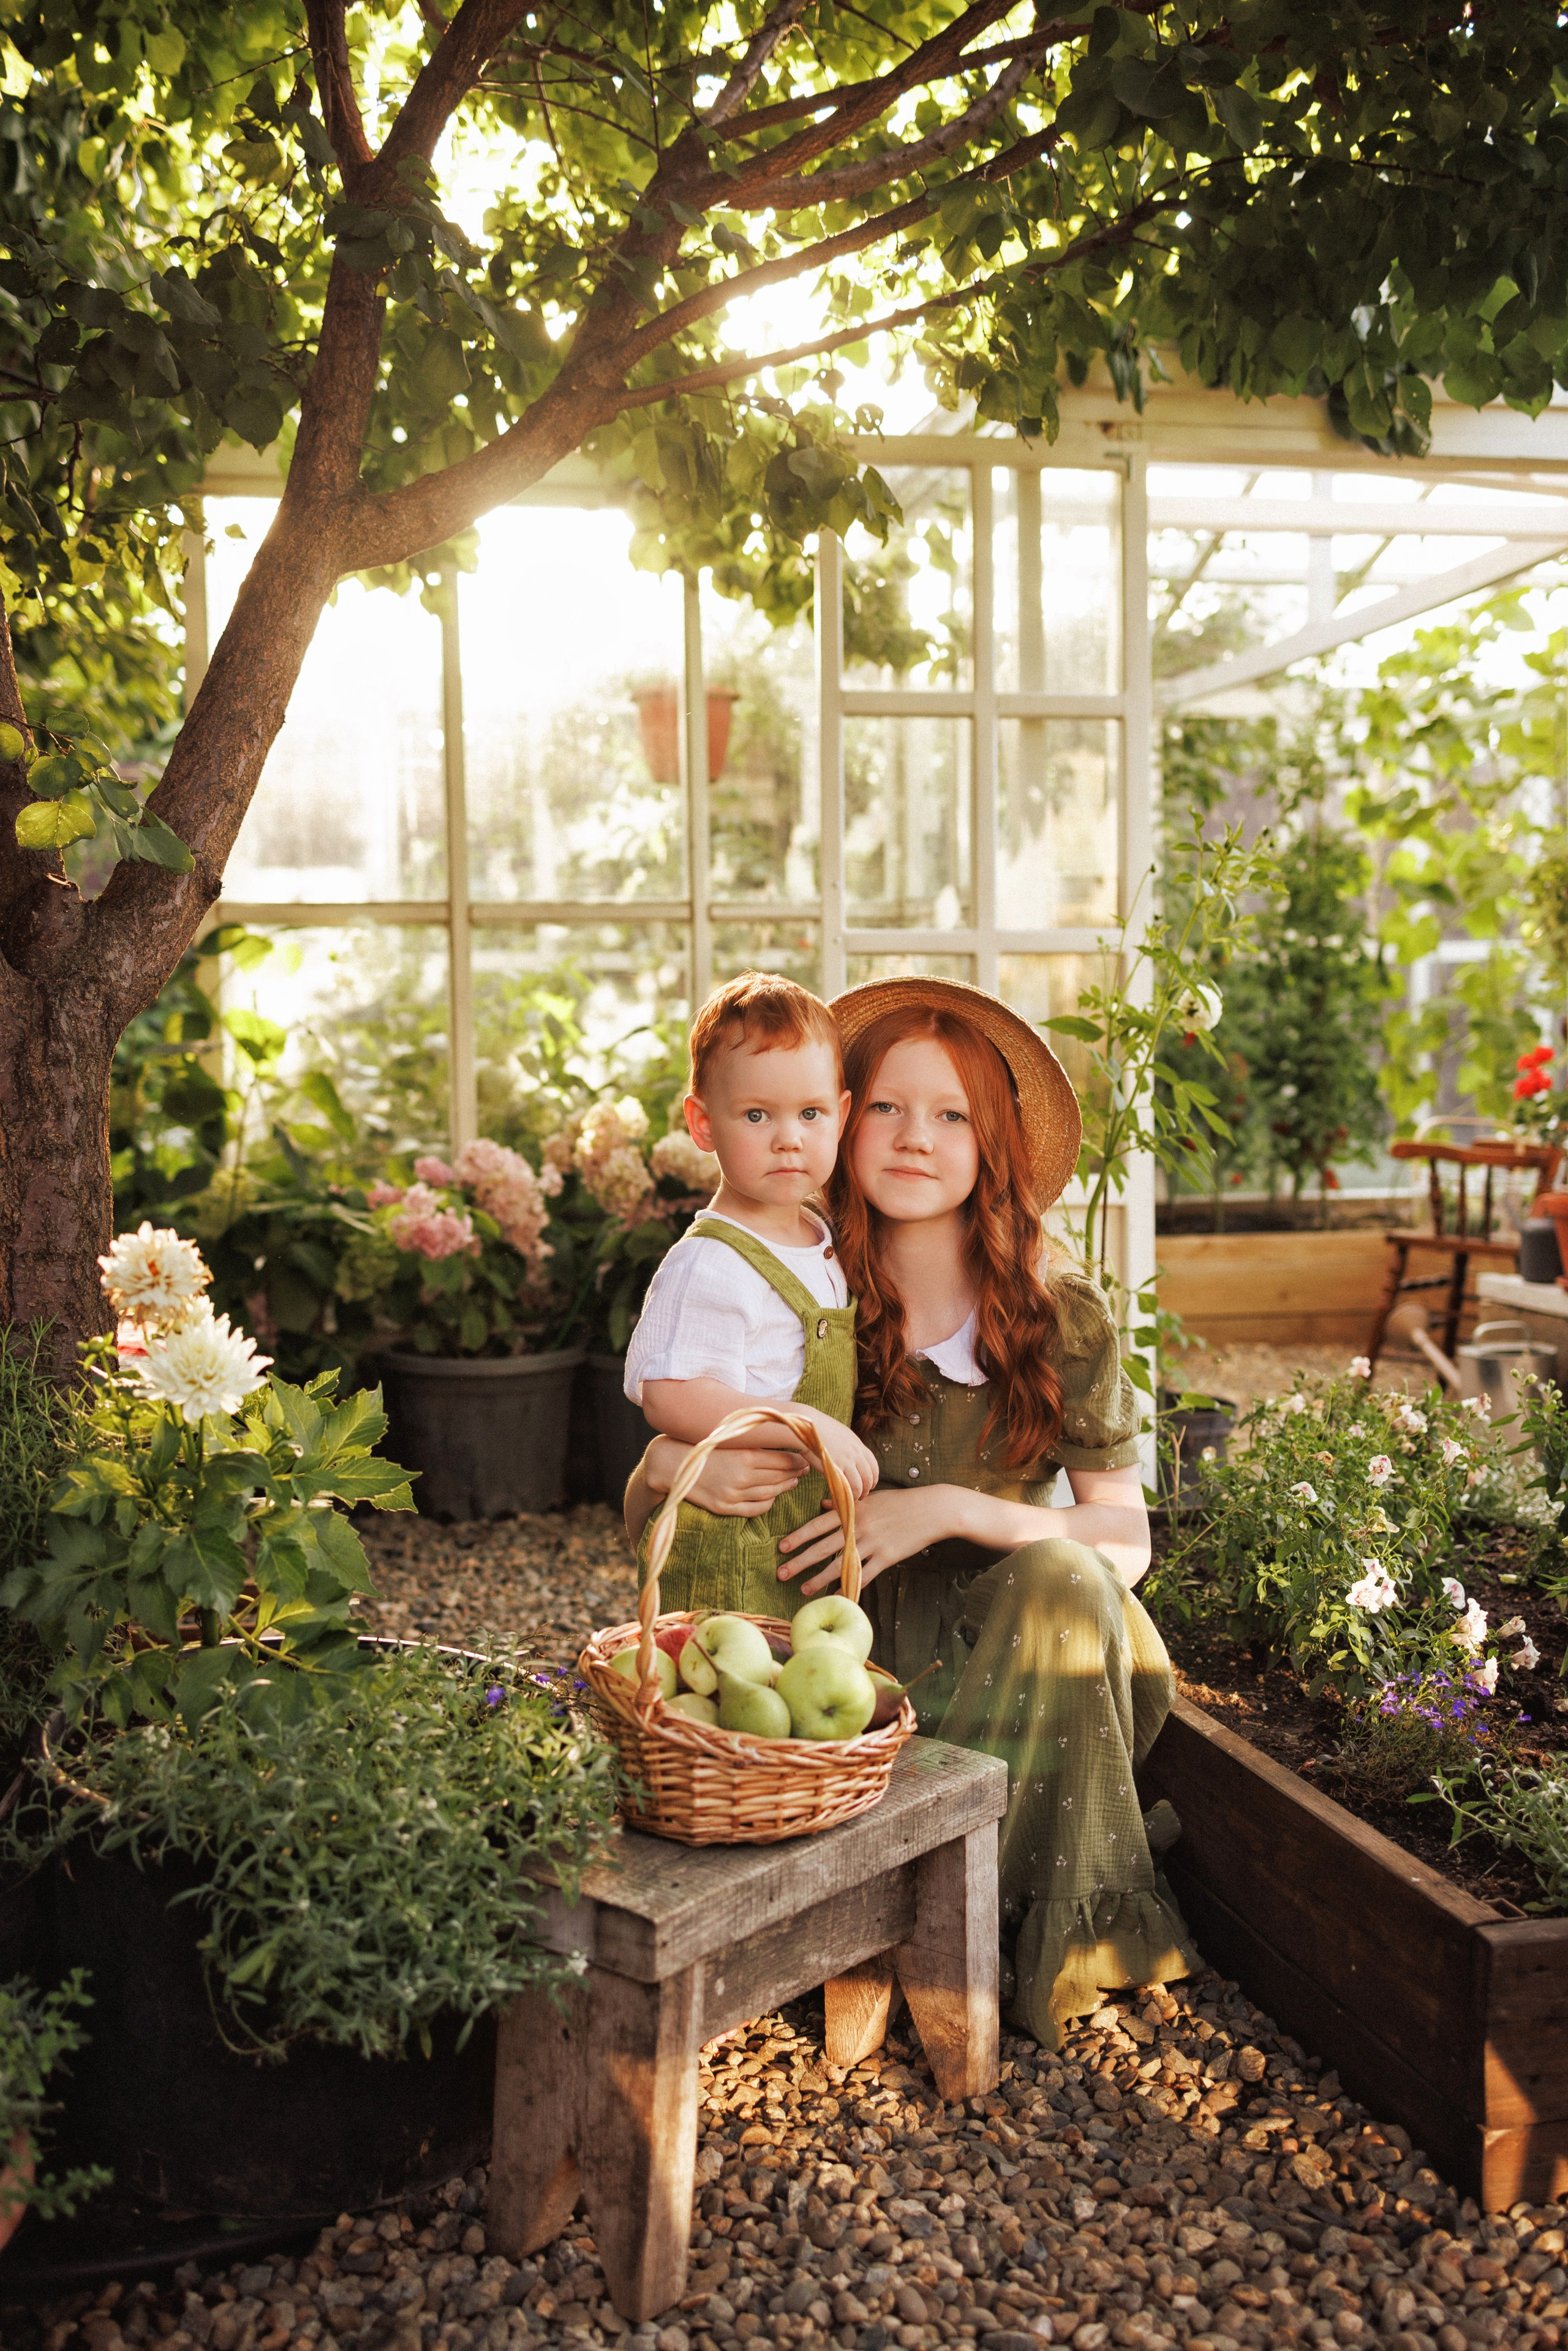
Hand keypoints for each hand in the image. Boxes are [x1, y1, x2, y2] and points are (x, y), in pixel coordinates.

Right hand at [646, 1434, 809, 1518]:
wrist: (672, 1464)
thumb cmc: (703, 1447)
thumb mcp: (730, 1441)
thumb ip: (754, 1445)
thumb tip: (783, 1444)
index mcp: (744, 1457)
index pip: (782, 1461)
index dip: (797, 1460)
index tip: (806, 1457)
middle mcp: (741, 1477)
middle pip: (779, 1478)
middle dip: (795, 1473)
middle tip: (805, 1469)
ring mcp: (733, 1495)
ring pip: (770, 1494)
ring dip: (784, 1488)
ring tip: (792, 1481)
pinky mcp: (725, 1508)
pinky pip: (756, 1509)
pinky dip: (768, 1503)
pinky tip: (773, 1496)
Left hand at [776, 1484, 960, 1596]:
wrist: (933, 1509)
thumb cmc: (901, 1502)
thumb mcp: (871, 1498)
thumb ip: (845, 1503)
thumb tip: (822, 1504)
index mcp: (853, 1510)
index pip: (819, 1524)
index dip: (799, 1536)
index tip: (782, 1547)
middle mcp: (859, 1526)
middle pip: (823, 1547)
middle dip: (800, 1561)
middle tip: (780, 1573)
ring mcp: (873, 1542)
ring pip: (840, 1564)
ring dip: (819, 1578)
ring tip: (803, 1589)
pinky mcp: (887, 1557)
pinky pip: (865, 1576)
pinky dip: (850, 1587)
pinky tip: (838, 1596)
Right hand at [798, 1407, 880, 1500]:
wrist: (806, 1426)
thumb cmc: (817, 1429)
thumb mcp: (838, 1433)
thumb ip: (845, 1444)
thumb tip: (845, 1452)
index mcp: (857, 1443)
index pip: (873, 1464)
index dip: (873, 1477)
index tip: (869, 1484)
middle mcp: (856, 1452)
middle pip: (869, 1476)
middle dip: (866, 1489)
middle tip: (860, 1496)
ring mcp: (847, 1460)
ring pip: (860, 1485)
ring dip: (857, 1496)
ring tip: (849, 1500)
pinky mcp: (836, 1469)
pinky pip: (848, 1488)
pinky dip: (846, 1497)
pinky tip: (839, 1499)